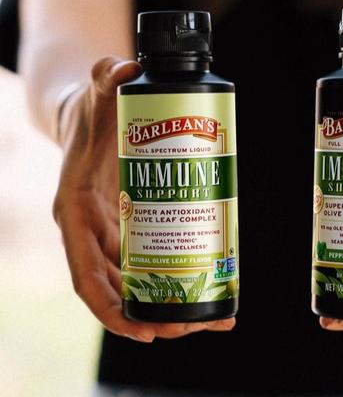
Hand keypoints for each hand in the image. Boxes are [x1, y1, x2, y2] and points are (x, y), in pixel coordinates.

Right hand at [52, 56, 235, 341]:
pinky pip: (147, 261)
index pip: (85, 272)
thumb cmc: (91, 107)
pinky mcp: (128, 224)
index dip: (111, 307)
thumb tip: (121, 66)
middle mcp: (89, 228)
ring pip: (135, 281)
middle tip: (195, 325)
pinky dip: (173, 278)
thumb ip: (104, 76)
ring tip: (214, 319)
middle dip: (153, 313)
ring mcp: (109, 230)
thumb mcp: (96, 92)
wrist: (90, 110)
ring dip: (169, 304)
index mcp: (75, 210)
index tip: (144, 330)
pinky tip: (211, 287)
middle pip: (117, 287)